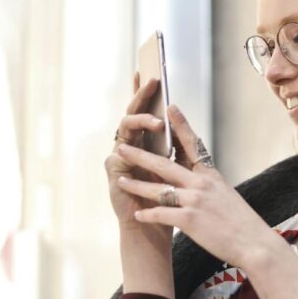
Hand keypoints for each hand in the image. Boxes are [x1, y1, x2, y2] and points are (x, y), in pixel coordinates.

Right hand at [105, 72, 172, 233]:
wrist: (155, 228)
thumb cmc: (169, 199)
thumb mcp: (179, 167)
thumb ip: (179, 144)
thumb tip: (183, 118)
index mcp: (146, 143)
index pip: (145, 111)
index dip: (144, 92)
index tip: (150, 70)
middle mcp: (131, 146)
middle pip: (134, 113)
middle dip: (142, 95)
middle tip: (153, 80)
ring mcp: (120, 158)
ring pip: (125, 129)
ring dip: (141, 121)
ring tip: (158, 121)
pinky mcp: (115, 173)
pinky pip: (119, 155)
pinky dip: (130, 150)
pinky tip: (138, 146)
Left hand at [114, 105, 277, 267]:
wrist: (254, 243)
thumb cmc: (242, 223)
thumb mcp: (227, 195)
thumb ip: (210, 185)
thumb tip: (198, 179)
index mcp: (211, 175)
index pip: (192, 144)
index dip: (181, 125)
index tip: (170, 107)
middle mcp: (201, 183)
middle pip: (164, 165)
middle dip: (140, 155)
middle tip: (122, 147)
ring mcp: (195, 200)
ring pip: (158, 189)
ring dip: (137, 185)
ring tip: (120, 181)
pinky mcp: (189, 220)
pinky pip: (161, 214)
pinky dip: (148, 214)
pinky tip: (137, 215)